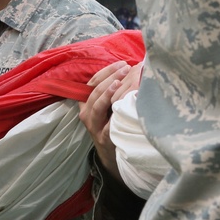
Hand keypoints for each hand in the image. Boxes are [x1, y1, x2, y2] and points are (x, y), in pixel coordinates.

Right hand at [78, 60, 141, 181]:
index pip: (92, 82)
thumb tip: (133, 68)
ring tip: (120, 82)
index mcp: (86, 103)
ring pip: (97, 105)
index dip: (107, 72)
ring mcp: (94, 126)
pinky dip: (116, 113)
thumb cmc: (113, 125)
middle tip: (126, 69)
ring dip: (108, 92)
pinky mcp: (103, 138)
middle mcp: (87, 114)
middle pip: (95, 91)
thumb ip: (113, 91)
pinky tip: (124, 105)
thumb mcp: (108, 108)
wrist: (113, 155)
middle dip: (111, 77)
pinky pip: (108, 124)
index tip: (122, 64)